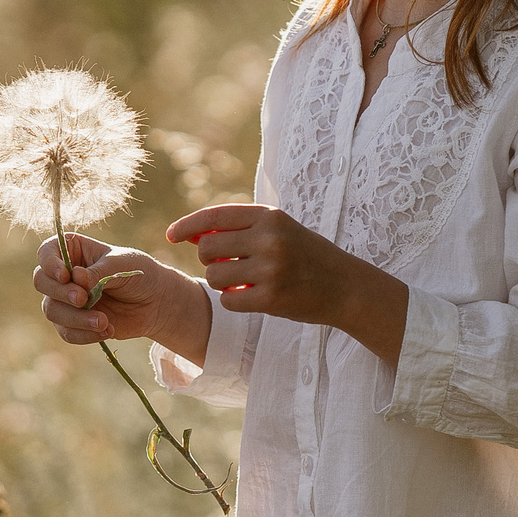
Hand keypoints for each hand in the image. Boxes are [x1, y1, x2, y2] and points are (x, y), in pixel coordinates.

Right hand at [33, 232, 190, 345]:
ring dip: (76, 318)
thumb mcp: (123, 264)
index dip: (50, 264)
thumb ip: (99, 271)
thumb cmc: (139, 274)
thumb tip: (77, 278)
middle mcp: (64, 275)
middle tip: (83, 299)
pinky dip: (84, 335)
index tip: (66, 275)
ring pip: (51, 310)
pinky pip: (66, 332)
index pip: (46, 253)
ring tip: (103, 321)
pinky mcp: (73, 323)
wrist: (155, 303)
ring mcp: (66, 300)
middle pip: (41, 282)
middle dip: (61, 293)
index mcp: (73, 251)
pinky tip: (107, 330)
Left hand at [161, 204, 382, 319]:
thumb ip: (239, 229)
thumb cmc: (306, 256)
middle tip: (229, 265)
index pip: (215, 215)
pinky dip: (234, 301)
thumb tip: (192, 235)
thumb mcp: (278, 230)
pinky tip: (253, 297)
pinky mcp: (271, 298)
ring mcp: (271, 269)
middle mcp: (269, 239)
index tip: (171, 235)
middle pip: (208, 248)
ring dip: (222, 282)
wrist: (346, 287)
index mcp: (270, 216)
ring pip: (214, 276)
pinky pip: (228, 301)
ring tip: (244, 282)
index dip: (187, 225)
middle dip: (210, 259)